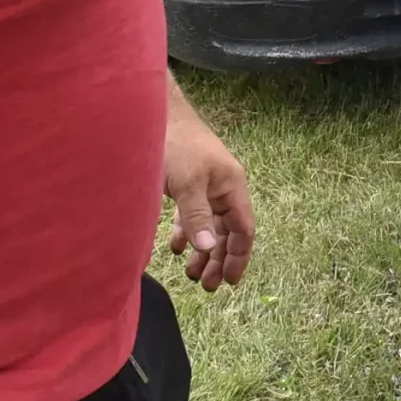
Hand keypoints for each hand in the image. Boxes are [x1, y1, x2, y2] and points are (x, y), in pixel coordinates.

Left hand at [163, 102, 252, 290]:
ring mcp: (206, 187)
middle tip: (205, 286)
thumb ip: (197, 216)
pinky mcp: (188, 185)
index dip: (238, 257)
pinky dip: (187, 234)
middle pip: (227, 232)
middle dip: (218, 260)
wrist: (156, 114)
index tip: (229, 282)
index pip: (243, 230)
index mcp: (232, 187)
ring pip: (210, 227)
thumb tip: (207, 248)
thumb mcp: (187, 182)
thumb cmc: (177, 144)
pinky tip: (176, 248)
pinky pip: (193, 216)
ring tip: (191, 273)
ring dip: (202, 250)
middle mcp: (223, 189)